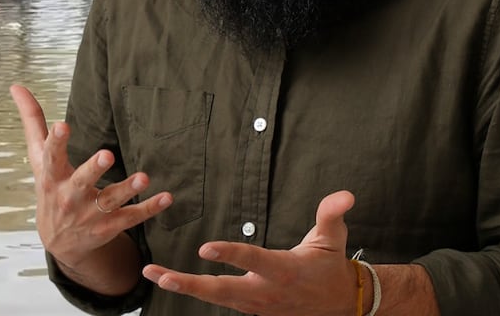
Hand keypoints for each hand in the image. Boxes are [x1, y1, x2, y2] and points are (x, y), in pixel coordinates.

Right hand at [10, 85, 172, 270]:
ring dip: (127, 189)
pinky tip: (166, 197)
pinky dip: (149, 208)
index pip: (51, 156)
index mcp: (51, 175)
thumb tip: (16, 86)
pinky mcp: (109, 225)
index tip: (61, 125)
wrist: (59, 242)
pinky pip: (131, 217)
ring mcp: (90, 213)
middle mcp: (70, 195)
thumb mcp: (38, 158)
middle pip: (81, 181)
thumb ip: (32, 121)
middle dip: (94, 169)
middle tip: (107, 155)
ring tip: (143, 177)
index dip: (56, 141)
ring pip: (110, 201)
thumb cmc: (50, 187)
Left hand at [142, 191, 360, 315]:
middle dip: (188, 283)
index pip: (252, 259)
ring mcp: (255, 304)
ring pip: (214, 298)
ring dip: (183, 287)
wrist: (340, 304)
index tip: (205, 248)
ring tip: (154, 275)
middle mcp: (265, 291)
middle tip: (159, 274)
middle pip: (221, 290)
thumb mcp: (333, 239)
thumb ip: (332, 214)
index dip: (230, 254)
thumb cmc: (331, 266)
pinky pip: (219, 302)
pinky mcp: (250, 309)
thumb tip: (345, 194)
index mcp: (283, 270)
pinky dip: (196, 293)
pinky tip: (172, 282)